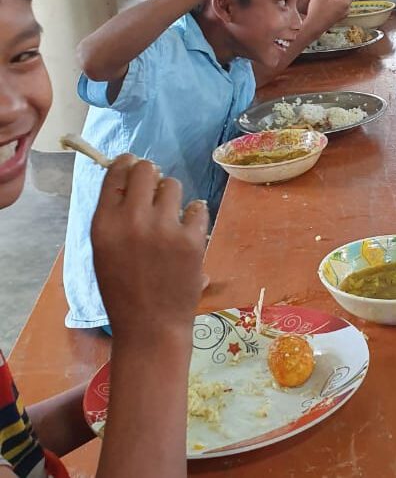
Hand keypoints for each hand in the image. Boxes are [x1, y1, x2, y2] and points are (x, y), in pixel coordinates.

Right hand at [91, 156, 208, 340]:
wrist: (150, 326)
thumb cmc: (123, 291)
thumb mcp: (104, 252)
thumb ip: (114, 217)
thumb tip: (129, 181)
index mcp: (104, 224)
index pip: (116, 174)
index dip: (126, 164)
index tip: (133, 163)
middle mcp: (133, 221)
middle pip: (146, 170)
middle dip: (151, 173)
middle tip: (155, 185)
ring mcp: (164, 229)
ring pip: (173, 185)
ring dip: (172, 195)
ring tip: (170, 216)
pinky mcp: (192, 239)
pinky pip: (197, 208)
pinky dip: (194, 216)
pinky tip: (187, 231)